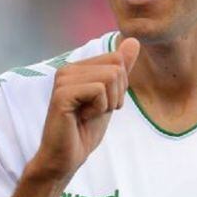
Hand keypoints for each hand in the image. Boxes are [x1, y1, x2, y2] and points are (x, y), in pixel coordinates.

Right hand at [27, 37, 139, 183]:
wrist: (67, 156)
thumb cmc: (86, 128)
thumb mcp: (111, 95)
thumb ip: (121, 68)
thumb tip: (134, 40)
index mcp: (78, 67)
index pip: (118, 61)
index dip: (120, 88)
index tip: (102, 104)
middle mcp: (68, 68)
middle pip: (116, 68)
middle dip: (116, 95)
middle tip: (95, 111)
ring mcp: (63, 80)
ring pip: (110, 78)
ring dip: (107, 103)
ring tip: (88, 114)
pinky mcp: (62, 93)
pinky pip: (99, 90)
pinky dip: (99, 108)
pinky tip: (81, 117)